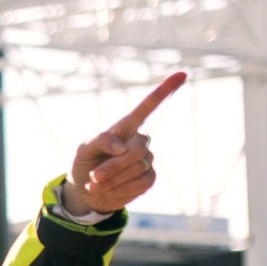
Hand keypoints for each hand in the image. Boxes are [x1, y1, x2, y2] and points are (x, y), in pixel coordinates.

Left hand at [60, 71, 185, 216]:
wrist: (85, 192)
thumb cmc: (84, 164)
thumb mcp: (84, 149)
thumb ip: (102, 141)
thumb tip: (124, 148)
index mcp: (125, 127)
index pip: (147, 107)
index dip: (164, 90)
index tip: (182, 74)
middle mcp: (139, 140)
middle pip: (136, 150)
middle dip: (113, 166)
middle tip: (94, 177)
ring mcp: (146, 159)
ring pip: (138, 168)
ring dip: (113, 179)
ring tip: (96, 184)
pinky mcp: (148, 178)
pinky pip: (142, 182)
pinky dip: (122, 189)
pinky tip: (109, 190)